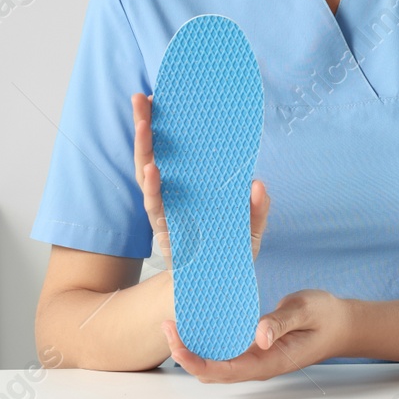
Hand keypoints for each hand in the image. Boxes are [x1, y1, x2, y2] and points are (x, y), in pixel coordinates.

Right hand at [131, 92, 268, 270]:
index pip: (172, 154)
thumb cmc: (229, 262)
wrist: (216, 299)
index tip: (157, 99)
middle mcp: (172, 201)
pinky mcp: (167, 236)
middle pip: (154, 158)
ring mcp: (167, 218)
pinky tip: (154, 171)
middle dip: (145, 128)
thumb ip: (256, 211)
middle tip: (140, 99)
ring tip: (142, 125)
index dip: (164, 128)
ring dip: (144, 152)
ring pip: (149, 179)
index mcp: (189, 193)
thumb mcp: (249, 234)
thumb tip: (258, 183)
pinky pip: (158, 209)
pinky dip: (155, 189)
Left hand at [163, 289, 352, 382]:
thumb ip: (281, 322)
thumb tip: (259, 336)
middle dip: (184, 354)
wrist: (341, 325)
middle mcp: (258, 365)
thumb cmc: (325, 317)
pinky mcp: (255, 349)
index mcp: (268, 362)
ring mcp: (255, 359)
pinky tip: (196, 324)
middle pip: (212, 373)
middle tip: (167, 325)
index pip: (222, 370)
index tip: (176, 337)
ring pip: (215, 365)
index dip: (194, 359)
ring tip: (175, 324)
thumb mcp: (305, 311)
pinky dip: (206, 342)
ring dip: (192, 350)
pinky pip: (224, 352)